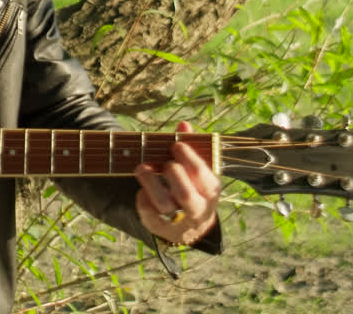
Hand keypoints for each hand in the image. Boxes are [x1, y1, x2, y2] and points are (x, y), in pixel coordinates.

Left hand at [134, 121, 220, 246]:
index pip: (201, 174)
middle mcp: (197, 208)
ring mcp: (178, 220)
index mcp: (210, 191)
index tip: (176, 145)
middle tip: (165, 162)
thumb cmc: (194, 189)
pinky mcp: (160, 226)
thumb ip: (190, 148)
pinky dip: (142, 197)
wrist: (191, 228)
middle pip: (185, 194)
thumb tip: (184, 124)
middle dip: (172, 173)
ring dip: (150, 182)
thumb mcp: (198, 172)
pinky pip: (148, 212)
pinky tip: (142, 188)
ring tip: (142, 168)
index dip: (187, 157)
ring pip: (164, 205)